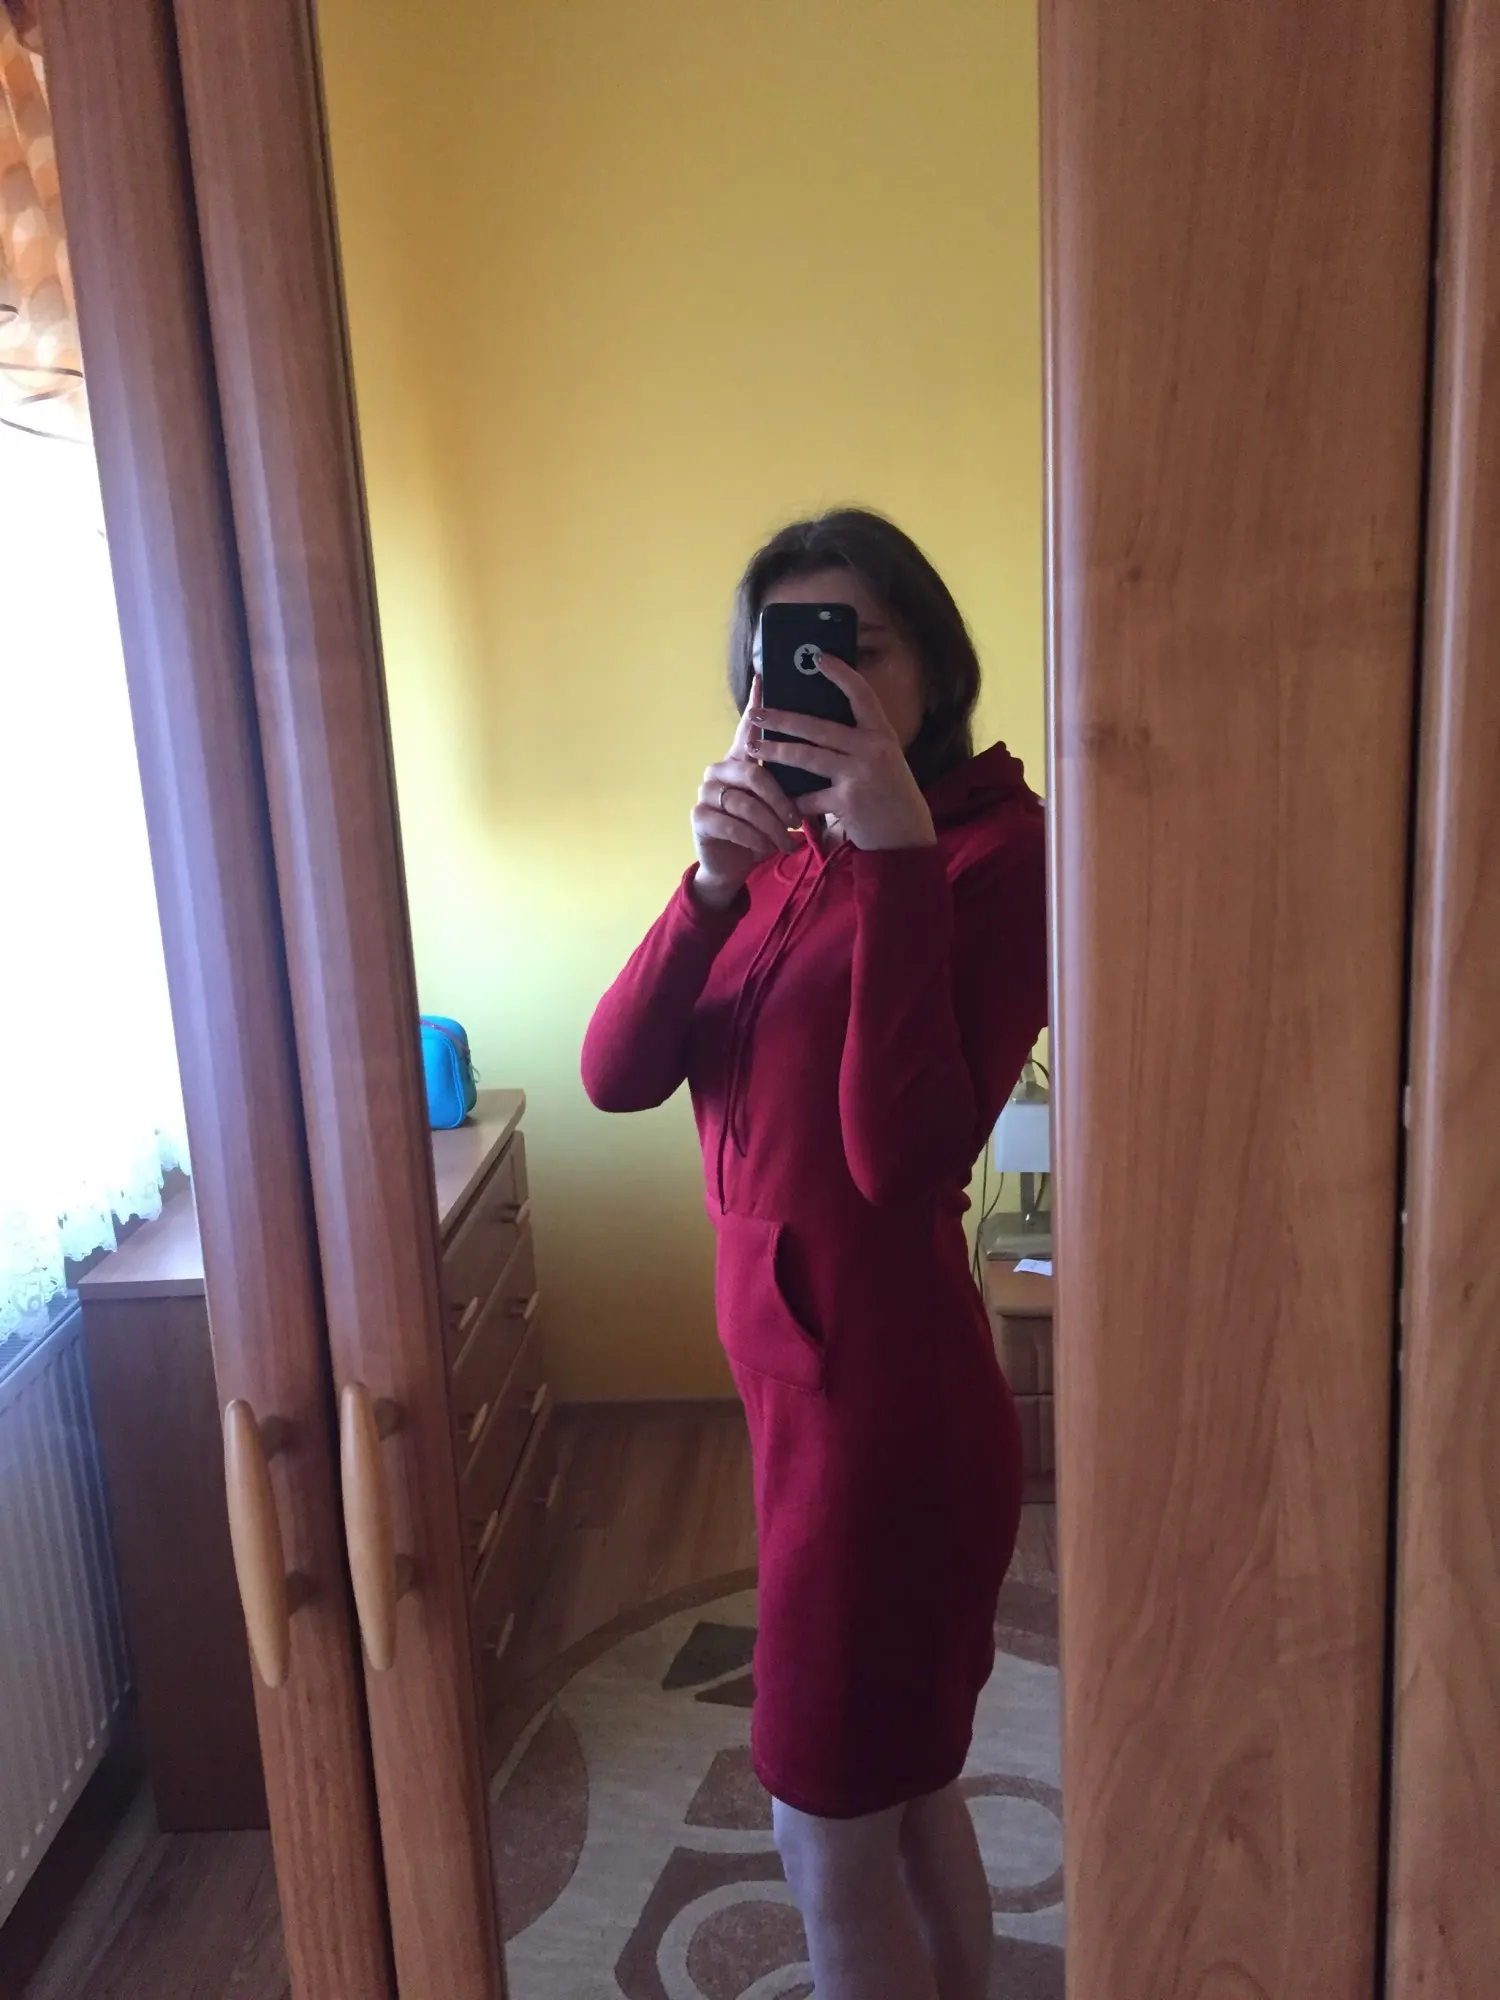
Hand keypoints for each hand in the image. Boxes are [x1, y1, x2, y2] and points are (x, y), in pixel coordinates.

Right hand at [691, 674, 802, 909]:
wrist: (733, 865)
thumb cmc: (762, 829)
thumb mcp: (778, 802)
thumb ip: (788, 777)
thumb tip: (821, 751)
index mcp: (741, 759)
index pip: (748, 726)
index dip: (756, 702)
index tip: (764, 676)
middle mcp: (720, 769)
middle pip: (754, 772)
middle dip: (780, 800)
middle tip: (797, 821)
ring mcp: (705, 791)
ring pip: (744, 802)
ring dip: (770, 825)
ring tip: (785, 841)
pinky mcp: (699, 816)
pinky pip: (731, 824)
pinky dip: (753, 839)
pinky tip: (764, 848)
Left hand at [751, 654, 935, 850]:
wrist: (906, 838)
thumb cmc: (889, 797)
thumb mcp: (883, 762)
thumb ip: (857, 743)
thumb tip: (816, 725)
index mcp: (882, 734)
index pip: (861, 694)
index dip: (841, 673)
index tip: (818, 657)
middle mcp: (873, 749)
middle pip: (818, 726)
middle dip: (781, 719)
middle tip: (755, 713)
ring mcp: (860, 774)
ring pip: (806, 757)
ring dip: (775, 752)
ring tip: (753, 749)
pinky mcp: (848, 802)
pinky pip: (809, 798)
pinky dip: (792, 802)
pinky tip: (778, 804)